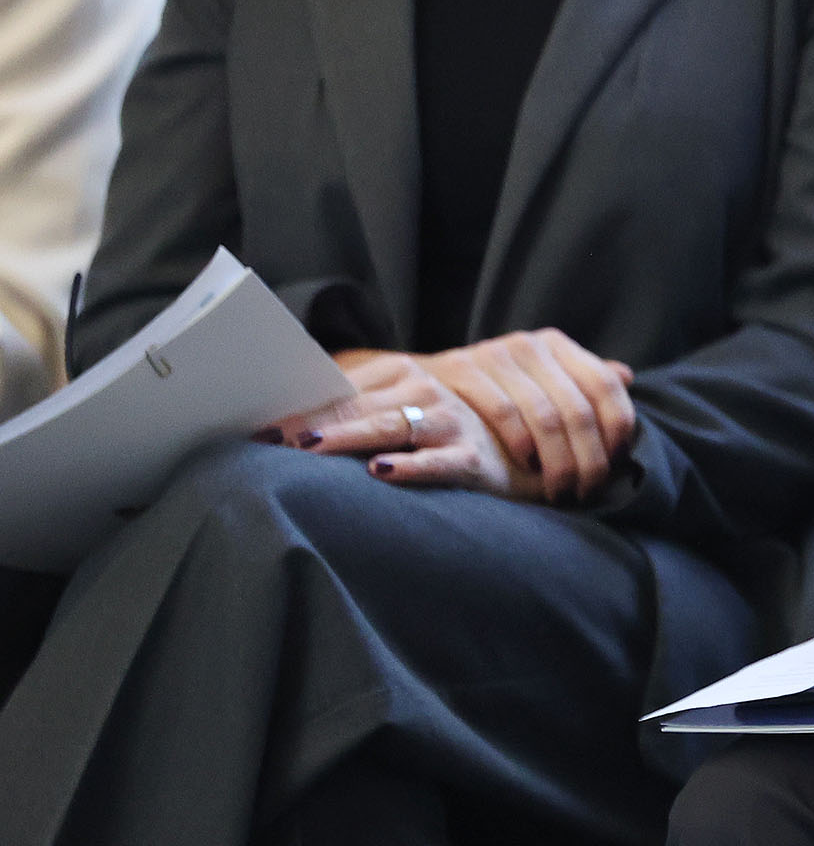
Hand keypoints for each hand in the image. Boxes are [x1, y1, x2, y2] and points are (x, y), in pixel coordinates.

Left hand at [281, 350, 542, 497]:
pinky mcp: (473, 457)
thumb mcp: (404, 412)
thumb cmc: (449, 435)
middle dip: (310, 423)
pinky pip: (437, 462)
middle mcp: (426, 390)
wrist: (527, 456)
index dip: (298, 406)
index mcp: (403, 373)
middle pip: (357, 406)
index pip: (340, 390)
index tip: (255, 425)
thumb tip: (287, 427)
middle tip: (268, 438)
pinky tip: (381, 472)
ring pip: (391, 427)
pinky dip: (409, 466)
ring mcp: (451, 423)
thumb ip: (358, 410)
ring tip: (311, 448)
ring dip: (349, 437)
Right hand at [425, 330, 638, 502]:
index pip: (605, 385)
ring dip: (558, 461)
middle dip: (588, 458)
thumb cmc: (492, 394)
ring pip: (546, 416)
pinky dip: (522, 445)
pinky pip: (505, 413)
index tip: (616, 464)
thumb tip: (626, 376)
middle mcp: (530, 345)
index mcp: (556, 346)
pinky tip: (527, 466)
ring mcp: (495, 353)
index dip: (617, 429)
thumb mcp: (538, 382)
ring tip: (560, 489)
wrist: (419, 385)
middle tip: (587, 490)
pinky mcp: (462, 369)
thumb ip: (580, 380)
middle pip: (578, 409)